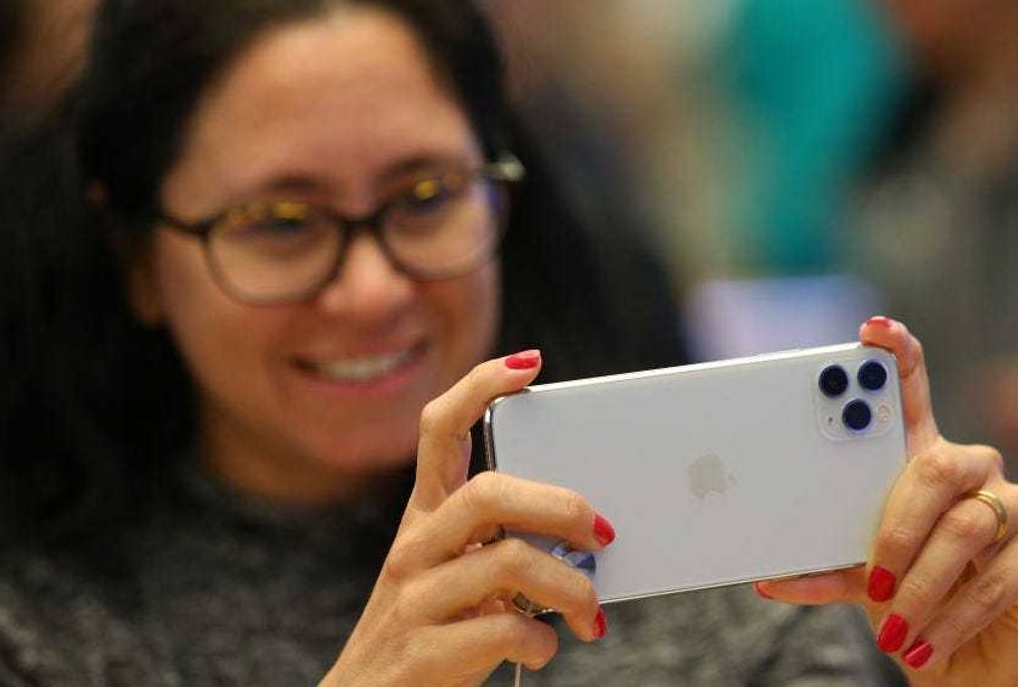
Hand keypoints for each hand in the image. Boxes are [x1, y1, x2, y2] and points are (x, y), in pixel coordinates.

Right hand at [320, 351, 611, 686]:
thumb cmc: (429, 631)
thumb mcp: (454, 575)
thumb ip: (501, 545)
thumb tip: (586, 532)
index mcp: (424, 517)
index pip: (441, 429)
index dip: (480, 387)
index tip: (529, 365)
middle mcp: (414, 548)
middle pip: (489, 493)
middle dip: (560, 506)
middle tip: (603, 533)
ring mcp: (414, 600)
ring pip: (509, 562)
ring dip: (571, 586)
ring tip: (591, 613)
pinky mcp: (423, 652)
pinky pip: (505, 630)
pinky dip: (543, 640)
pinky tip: (543, 647)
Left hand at [756, 318, 1017, 686]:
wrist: (961, 657)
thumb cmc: (906, 596)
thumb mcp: (858, 575)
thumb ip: (823, 564)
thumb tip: (770, 576)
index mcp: (922, 459)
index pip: (913, 393)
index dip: (897, 356)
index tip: (872, 331)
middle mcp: (973, 470)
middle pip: (937, 466)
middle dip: (896, 526)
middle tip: (872, 577)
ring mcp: (1014, 507)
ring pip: (966, 528)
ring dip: (921, 584)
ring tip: (893, 622)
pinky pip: (994, 580)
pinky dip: (950, 617)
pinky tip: (921, 642)